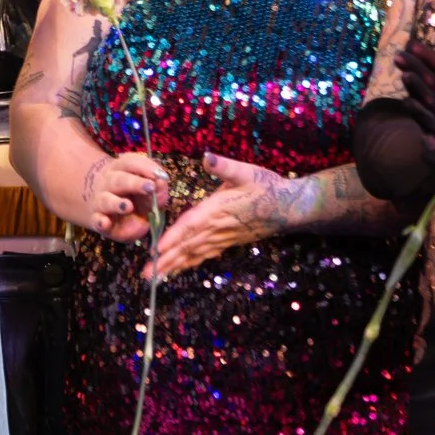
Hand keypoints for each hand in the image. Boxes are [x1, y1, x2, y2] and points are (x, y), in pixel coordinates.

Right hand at [81, 150, 170, 239]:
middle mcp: (109, 183)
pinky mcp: (98, 219)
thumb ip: (158, 187)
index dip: (144, 167)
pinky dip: (100, 222)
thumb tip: (162, 182)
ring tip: (128, 207)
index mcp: (121, 169)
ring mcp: (101, 201)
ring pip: (106, 200)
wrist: (111, 210)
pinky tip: (105, 223)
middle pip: (119, 180)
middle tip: (150, 187)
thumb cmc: (136, 197)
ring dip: (116, 203)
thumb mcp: (150, 190)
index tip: (158, 175)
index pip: (130, 162)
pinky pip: (96, 220)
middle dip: (134, 183)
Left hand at [148, 153, 287, 278]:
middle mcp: (217, 228)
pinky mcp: (228, 242)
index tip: (157, 250)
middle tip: (146, 275)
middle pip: (187, 246)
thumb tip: (206, 156)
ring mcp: (223, 238)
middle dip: (166, 260)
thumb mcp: (246, 172)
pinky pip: (205, 255)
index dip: (173, 238)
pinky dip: (190, 263)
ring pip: (194, 254)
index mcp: (217, 210)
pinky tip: (179, 270)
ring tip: (156, 278)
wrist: (289, 207)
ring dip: (174, 266)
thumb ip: (224, 166)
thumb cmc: (266, 186)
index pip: (191, 226)